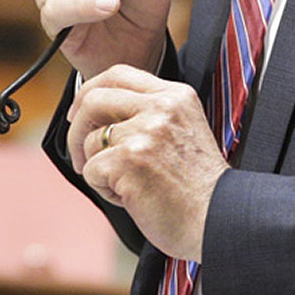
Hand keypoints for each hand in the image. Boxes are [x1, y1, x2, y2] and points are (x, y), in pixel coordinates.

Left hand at [68, 64, 225, 260]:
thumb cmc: (200, 190)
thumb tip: (100, 116)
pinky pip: (91, 170)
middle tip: (79, 152)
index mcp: (176, 96)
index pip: (119, 74)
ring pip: (91, 141)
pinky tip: (131, 198)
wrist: (218, 220)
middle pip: (94, 98)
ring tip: (128, 186)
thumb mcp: (184, 132)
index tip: (80, 112)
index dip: (90, 91)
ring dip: (99, 168)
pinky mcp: (129, 160)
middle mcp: (161, 107)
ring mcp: (145, 132)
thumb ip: (151, 115)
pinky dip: (104, 189)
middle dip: (76, 128)